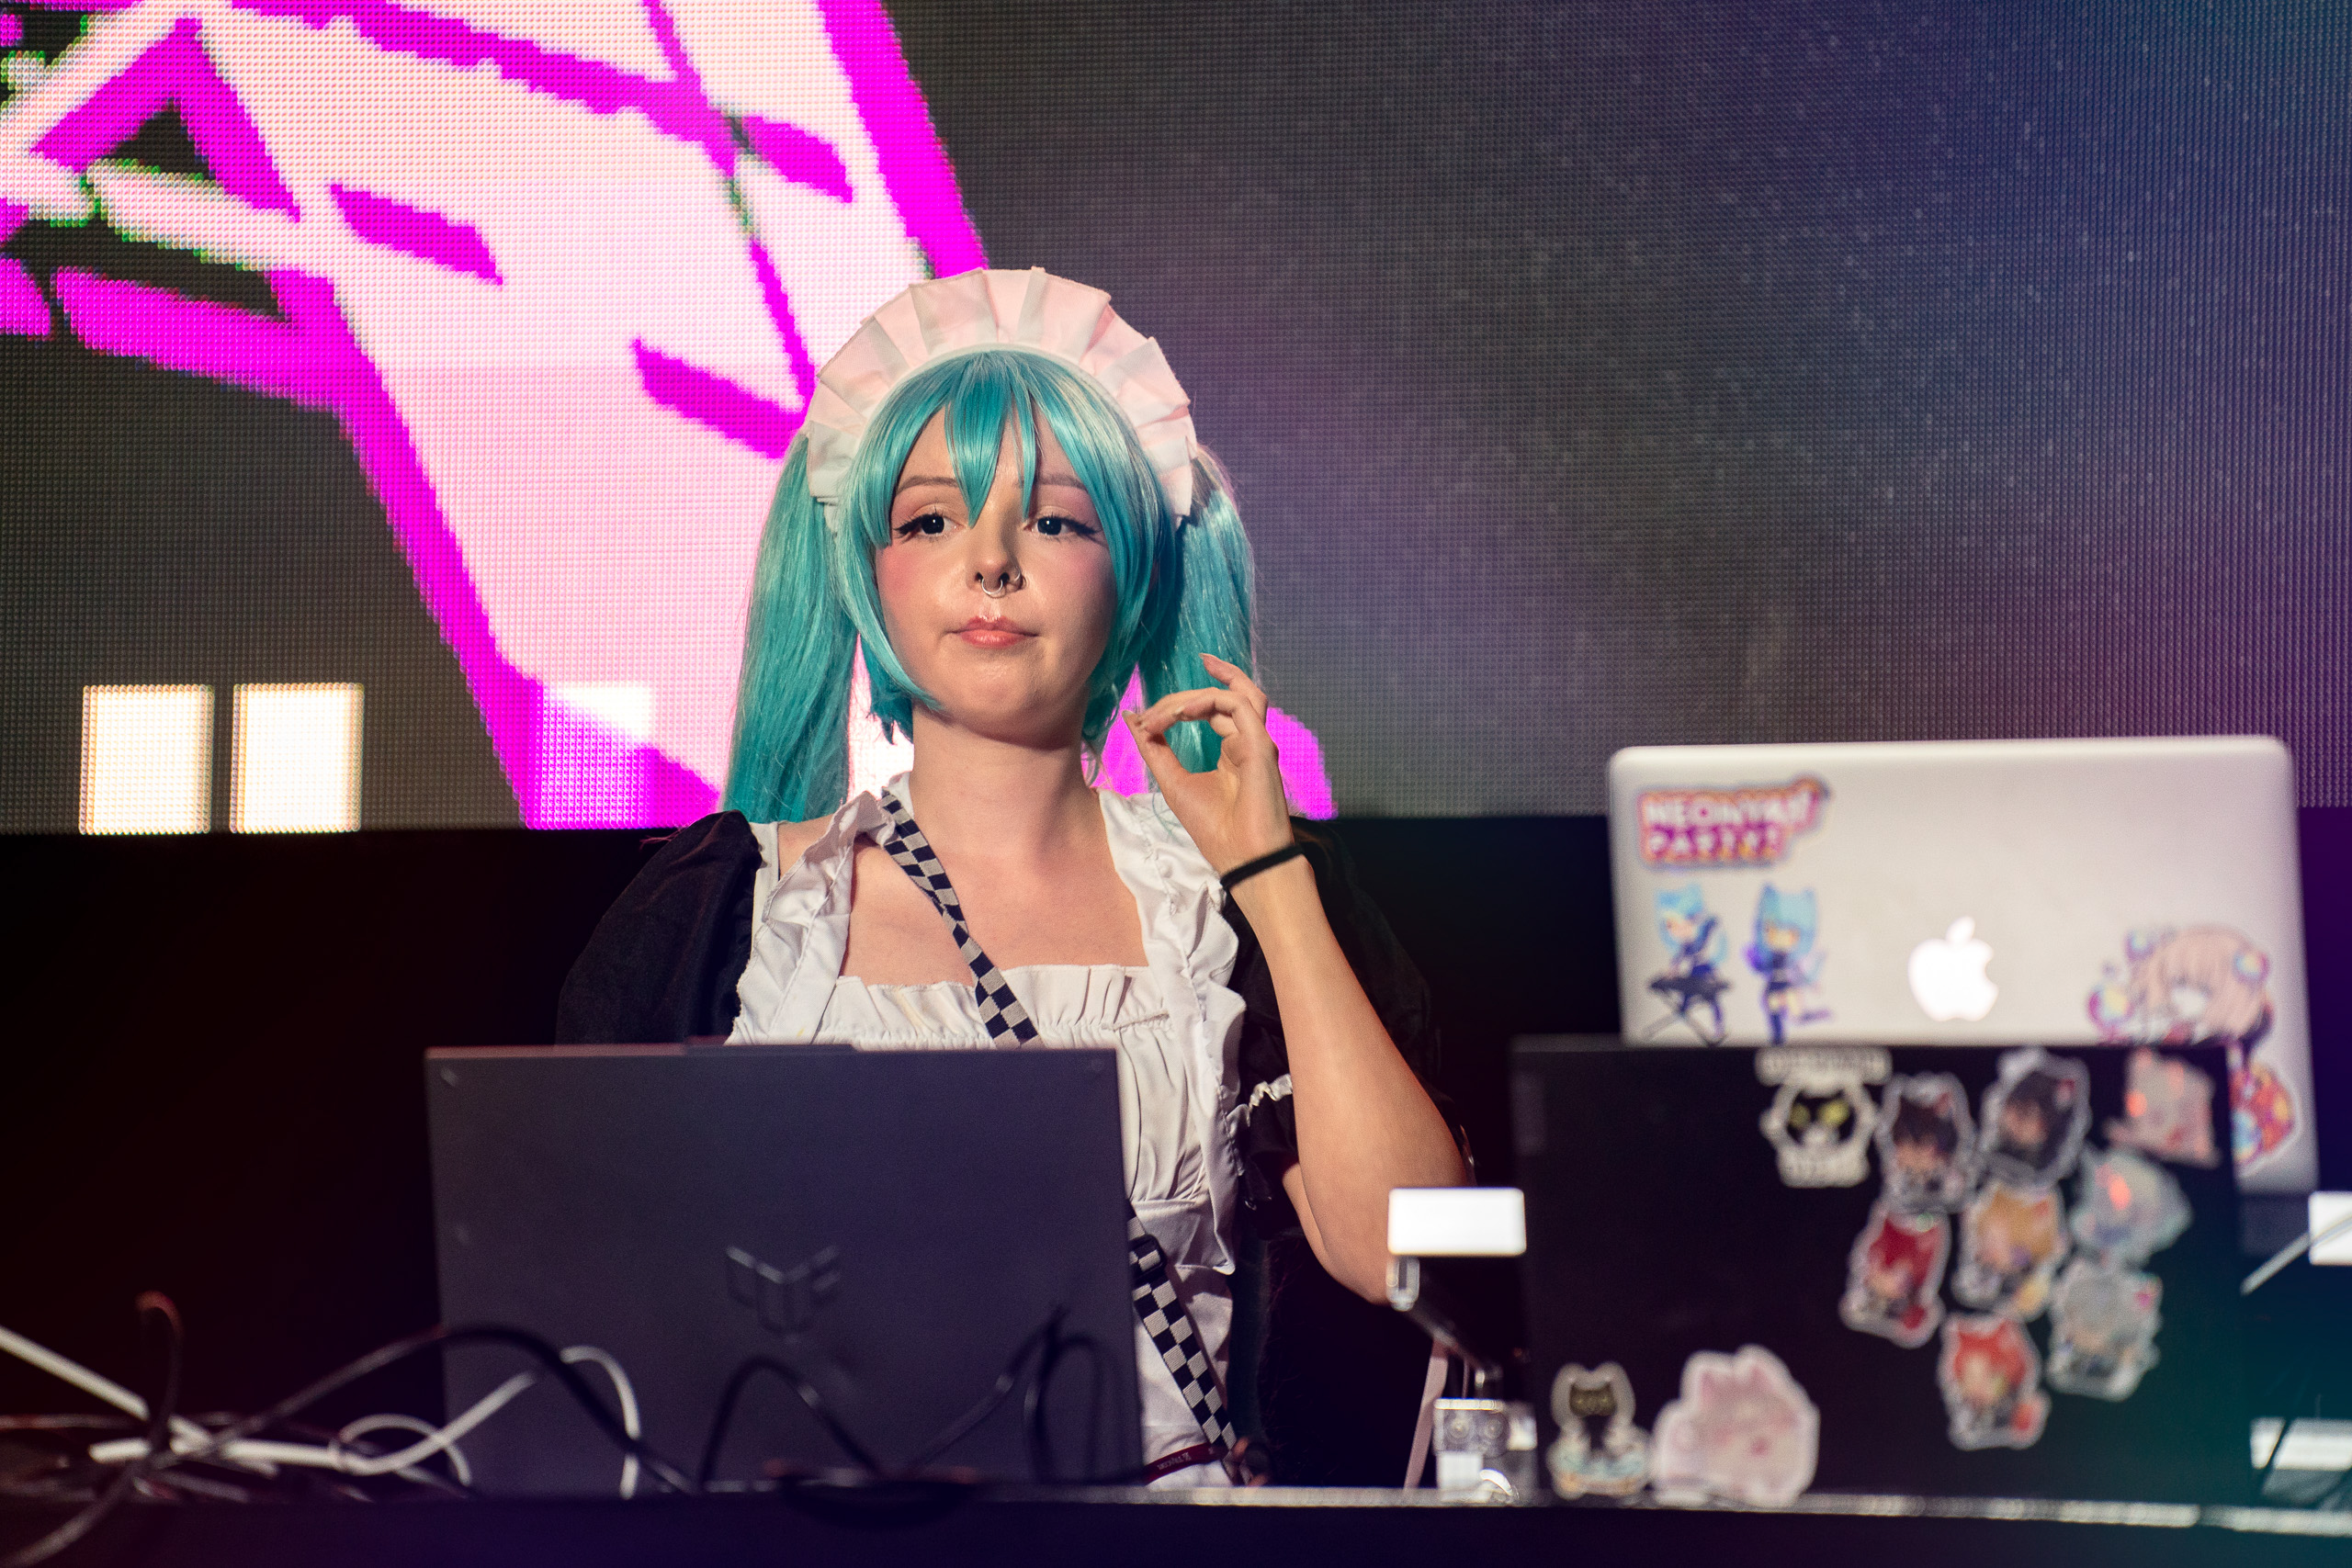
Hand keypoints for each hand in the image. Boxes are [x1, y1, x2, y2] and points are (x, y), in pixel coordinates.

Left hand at [1122, 653, 1295, 874]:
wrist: (1241, 858)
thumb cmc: (1215, 828)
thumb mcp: (1172, 781)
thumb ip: (1154, 748)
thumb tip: (1132, 717)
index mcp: (1232, 749)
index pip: (1210, 709)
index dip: (1174, 708)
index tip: (1143, 720)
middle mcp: (1247, 740)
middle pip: (1221, 697)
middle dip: (1180, 699)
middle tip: (1149, 714)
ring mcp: (1257, 741)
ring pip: (1237, 693)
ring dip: (1197, 694)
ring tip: (1167, 708)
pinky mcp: (1261, 745)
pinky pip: (1238, 705)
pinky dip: (1208, 701)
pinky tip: (1182, 713)